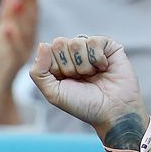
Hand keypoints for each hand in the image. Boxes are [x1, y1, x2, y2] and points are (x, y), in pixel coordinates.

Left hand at [29, 35, 148, 144]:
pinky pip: (94, 41)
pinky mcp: (108, 45)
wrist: (111, 110)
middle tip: (79, 78)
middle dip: (68, 66)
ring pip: (76, 42)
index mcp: (57, 64)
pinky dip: (97, 59)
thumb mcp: (53, 93)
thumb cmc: (82, 104)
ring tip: (92, 75)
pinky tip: (103, 68)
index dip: (55, 67)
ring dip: (83, 65)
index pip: (47, 50)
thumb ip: (39, 72)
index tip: (65, 80)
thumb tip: (42, 44)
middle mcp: (73, 54)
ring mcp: (90, 48)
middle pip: (59, 43)